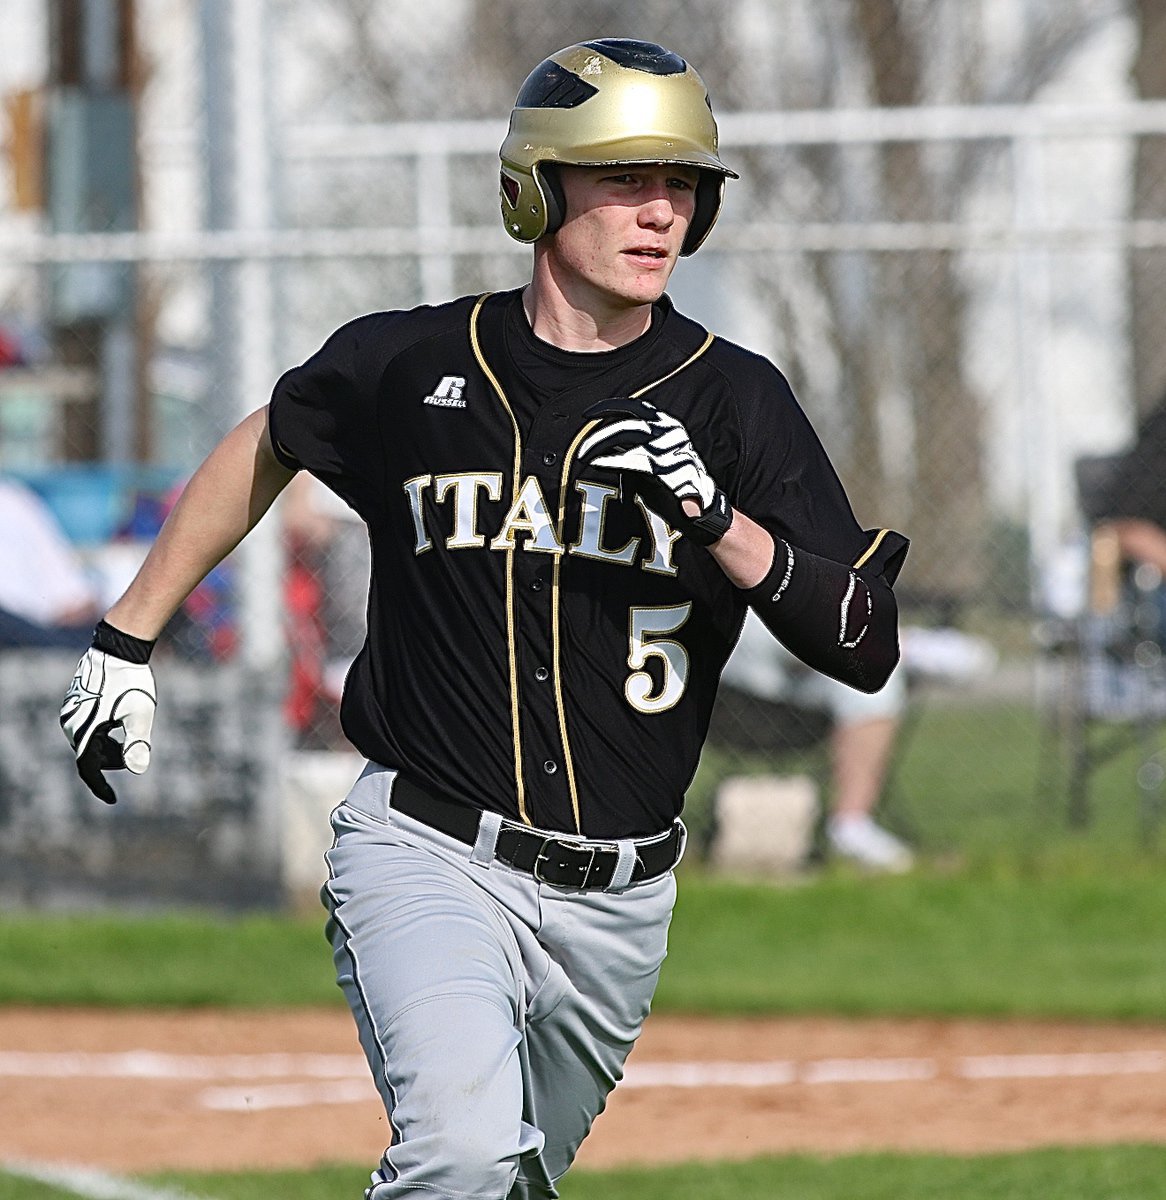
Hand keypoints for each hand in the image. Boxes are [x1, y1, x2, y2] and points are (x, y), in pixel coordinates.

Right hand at [60, 648, 156, 803]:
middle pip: (90, 755)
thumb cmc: (132, 681)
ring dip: (108, 746)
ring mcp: (70, 712)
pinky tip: (119, 722)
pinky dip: (102, 733)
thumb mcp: (141, 714)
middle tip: (135, 750)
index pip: (88, 769)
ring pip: (88, 741)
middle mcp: (71, 724)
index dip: (100, 787)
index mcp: (85, 731)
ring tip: (129, 733)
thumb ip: (139, 743)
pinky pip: (85, 727)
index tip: (112, 800)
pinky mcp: (74, 702)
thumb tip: (138, 770)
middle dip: (112, 760)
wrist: (119, 649)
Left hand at [580, 397, 732, 544]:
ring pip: (626, 433)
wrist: (699, 507)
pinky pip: (629, 458)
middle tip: (582, 446)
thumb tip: (605, 446)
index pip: (636, 408)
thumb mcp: (654, 458)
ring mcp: (666, 448)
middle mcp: (669, 431)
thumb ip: (633, 448)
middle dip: (599, 430)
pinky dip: (609, 459)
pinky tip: (595, 463)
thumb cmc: (673, 484)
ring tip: (583, 455)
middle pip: (627, 420)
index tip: (589, 414)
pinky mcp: (663, 467)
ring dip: (599, 442)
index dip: (610, 407)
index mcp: (668, 425)